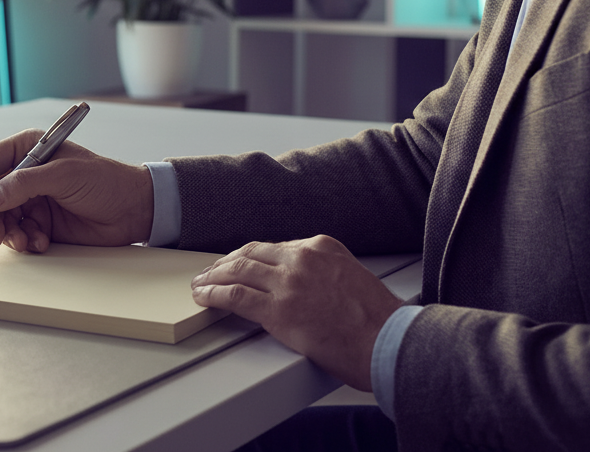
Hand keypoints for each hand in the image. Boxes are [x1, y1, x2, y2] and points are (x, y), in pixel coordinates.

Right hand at [0, 129, 153, 252]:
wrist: (134, 209)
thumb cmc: (105, 181)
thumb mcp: (64, 176)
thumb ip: (24, 185)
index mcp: (29, 149)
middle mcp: (26, 174)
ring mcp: (33, 200)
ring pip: (2, 219)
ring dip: (8, 233)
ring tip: (24, 241)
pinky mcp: (42, 222)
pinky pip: (19, 234)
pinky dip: (25, 241)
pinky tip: (41, 243)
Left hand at [189, 235, 401, 390]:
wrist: (389, 342)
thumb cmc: (378, 322)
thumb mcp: (353, 279)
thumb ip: (325, 274)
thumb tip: (306, 286)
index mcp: (322, 247)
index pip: (274, 247)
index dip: (250, 256)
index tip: (238, 263)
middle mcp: (302, 258)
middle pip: (251, 254)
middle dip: (226, 263)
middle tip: (211, 271)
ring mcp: (288, 282)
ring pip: (237, 271)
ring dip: (213, 277)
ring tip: (200, 284)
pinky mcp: (277, 309)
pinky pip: (234, 296)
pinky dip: (213, 295)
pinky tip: (203, 297)